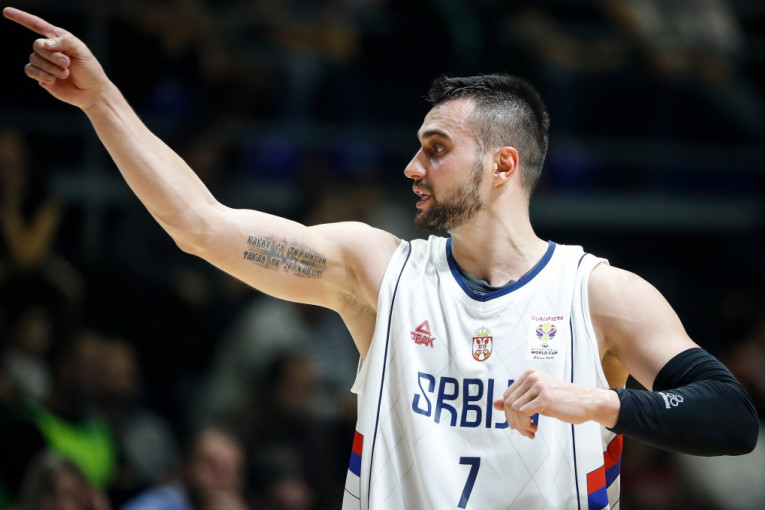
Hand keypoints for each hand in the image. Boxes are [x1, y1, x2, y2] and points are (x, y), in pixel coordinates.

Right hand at [3, 7, 108, 109]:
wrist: (91, 91)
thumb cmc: (89, 69)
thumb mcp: (81, 50)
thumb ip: (64, 41)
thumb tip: (44, 43)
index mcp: (57, 38)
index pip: (36, 25)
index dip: (21, 17)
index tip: (6, 12)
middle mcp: (48, 49)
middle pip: (37, 45)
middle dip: (53, 55)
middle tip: (68, 63)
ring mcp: (43, 63)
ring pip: (34, 59)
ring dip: (52, 67)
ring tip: (66, 73)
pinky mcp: (41, 76)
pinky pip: (30, 70)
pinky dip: (41, 74)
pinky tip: (53, 80)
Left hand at [492, 367, 619, 438]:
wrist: (587, 402)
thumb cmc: (564, 401)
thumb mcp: (538, 398)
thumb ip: (518, 400)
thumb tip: (496, 404)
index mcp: (529, 374)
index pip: (508, 395)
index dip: (509, 412)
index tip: (518, 423)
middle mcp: (532, 377)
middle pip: (509, 402)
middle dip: (513, 420)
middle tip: (524, 431)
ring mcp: (538, 386)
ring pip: (514, 409)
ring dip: (520, 425)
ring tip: (530, 431)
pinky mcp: (545, 398)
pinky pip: (523, 413)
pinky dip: (525, 425)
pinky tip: (534, 429)